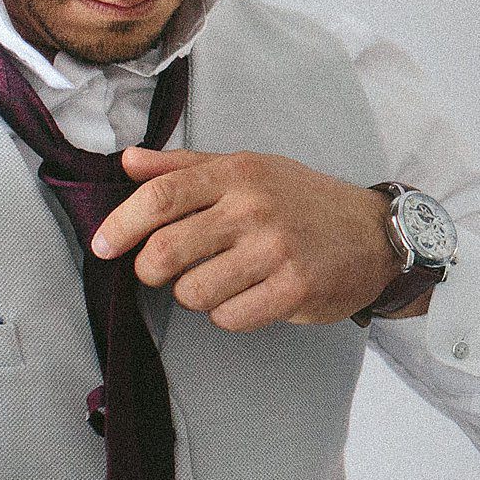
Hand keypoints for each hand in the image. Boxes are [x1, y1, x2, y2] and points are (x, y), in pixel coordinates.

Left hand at [91, 148, 412, 330]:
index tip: (103, 246)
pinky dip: (228, 314)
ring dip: (195, 295)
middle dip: (150, 270)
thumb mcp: (249, 169)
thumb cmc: (304, 201)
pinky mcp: (294, 289)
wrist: (375, 234)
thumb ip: (185, 167)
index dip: (121, 225)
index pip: (160, 197)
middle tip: (161, 272)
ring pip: (193, 292)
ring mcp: (276, 249)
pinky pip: (229, 317)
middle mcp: (255, 207)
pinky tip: (247, 298)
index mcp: (238, 172)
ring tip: (220, 281)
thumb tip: (127, 162)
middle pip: (166, 251)